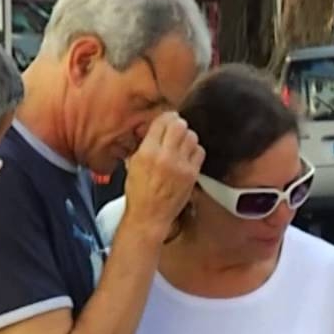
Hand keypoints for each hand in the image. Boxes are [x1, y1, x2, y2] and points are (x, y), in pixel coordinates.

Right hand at [119, 112, 204, 239]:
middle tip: (175, 129)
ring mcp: (181, 166)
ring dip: (187, 137)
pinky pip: (200, 152)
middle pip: (180, 125)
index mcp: (147, 152)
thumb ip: (144, 143)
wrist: (150, 215)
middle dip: (177, 124)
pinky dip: (195, 150)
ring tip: (181, 143)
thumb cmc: (139, 193)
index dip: (166, 118)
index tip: (167, 119)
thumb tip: (153, 128)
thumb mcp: (133, 163)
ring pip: (192, 136)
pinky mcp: (192, 174)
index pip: (162, 121)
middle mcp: (165, 157)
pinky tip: (188, 155)